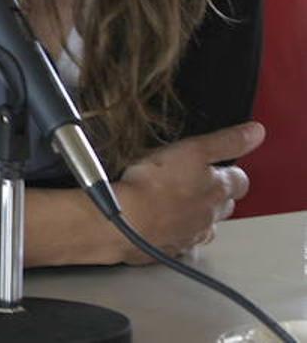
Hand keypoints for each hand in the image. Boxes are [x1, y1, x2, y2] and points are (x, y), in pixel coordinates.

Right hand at [113, 121, 262, 262]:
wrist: (124, 220)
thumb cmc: (154, 185)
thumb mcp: (193, 150)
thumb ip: (226, 142)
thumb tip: (256, 133)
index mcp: (218, 190)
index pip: (240, 181)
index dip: (230, 171)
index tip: (222, 165)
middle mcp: (210, 215)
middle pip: (225, 205)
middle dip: (216, 195)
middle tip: (199, 182)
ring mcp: (191, 234)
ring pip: (204, 225)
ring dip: (197, 215)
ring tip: (179, 203)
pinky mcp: (169, 247)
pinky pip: (180, 240)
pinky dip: (175, 232)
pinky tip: (160, 223)